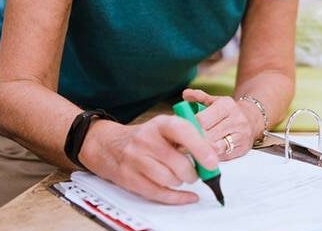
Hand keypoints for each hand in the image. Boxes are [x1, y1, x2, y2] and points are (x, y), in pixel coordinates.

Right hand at [79, 115, 218, 204]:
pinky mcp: (129, 178)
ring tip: (180, 177)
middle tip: (195, 173)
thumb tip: (212, 154)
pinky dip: (177, 198)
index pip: (183, 132)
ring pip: (169, 179)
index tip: (212, 163)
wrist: (108, 145)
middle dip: (193, 173)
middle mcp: (146, 140)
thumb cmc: (146, 138)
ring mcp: (135, 159)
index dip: (200, 148)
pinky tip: (187, 196)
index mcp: (160, 124)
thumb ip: (187, 137)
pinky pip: (158, 193)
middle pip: (178, 163)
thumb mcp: (164, 128)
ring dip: (181, 182)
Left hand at [182, 88, 258, 160]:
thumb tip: (186, 94)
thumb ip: (199, 97)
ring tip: (194, 149)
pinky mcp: (243, 149)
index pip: (203, 120)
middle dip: (194, 140)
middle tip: (182, 144)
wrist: (253, 119)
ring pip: (216, 148)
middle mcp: (236, 120)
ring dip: (203, 150)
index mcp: (227, 106)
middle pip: (208, 135)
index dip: (190, 127)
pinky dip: (212, 156)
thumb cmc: (229, 111)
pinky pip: (223, 156)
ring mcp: (241, 136)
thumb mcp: (216, 101)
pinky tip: (206, 153)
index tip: (182, 131)